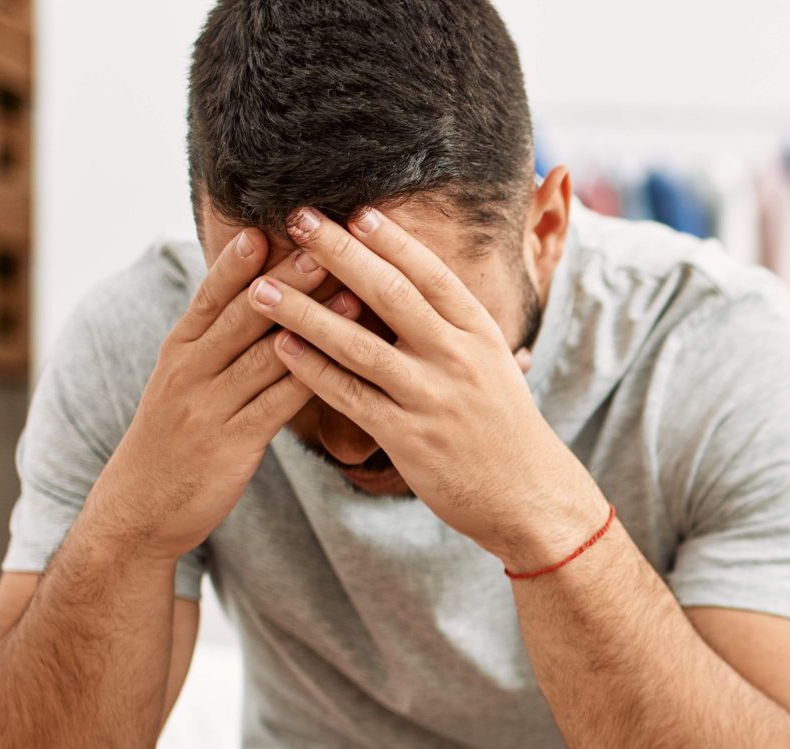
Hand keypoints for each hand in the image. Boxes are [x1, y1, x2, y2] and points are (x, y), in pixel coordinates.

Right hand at [92, 230, 318, 561]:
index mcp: (179, 351)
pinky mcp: (232, 443)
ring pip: (267, 355)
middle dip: (287, 277)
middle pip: (245, 315)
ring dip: (313, 321)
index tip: (268, 225)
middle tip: (325, 242)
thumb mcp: (182, 382)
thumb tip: (256, 299)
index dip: (238, 262)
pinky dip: (312, 379)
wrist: (141, 507)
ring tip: (351, 291)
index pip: (211, 296)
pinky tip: (346, 363)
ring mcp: (209, 407)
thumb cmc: (173, 439)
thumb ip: (215, 343)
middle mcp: (190, 371)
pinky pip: (278, 405)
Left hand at [247, 206, 601, 570]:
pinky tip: (280, 348)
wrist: (528, 496)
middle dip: (339, 253)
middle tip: (297, 220)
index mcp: (479, 333)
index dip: (390, 240)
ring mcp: (431, 398)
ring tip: (261, 289)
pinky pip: (350, 396)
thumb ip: (457, 327)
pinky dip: (312, 370)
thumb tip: (423, 284)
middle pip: (389, 294)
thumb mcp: (495, 364)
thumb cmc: (504, 427)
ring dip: (304, 312)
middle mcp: (457, 358)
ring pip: (358, 344)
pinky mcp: (408, 438)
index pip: (430, 273)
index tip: (353, 211)